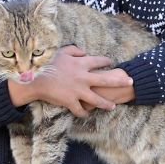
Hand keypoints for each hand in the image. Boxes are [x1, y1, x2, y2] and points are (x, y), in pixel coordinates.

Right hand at [8, 46, 132, 117]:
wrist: (34, 78)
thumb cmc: (46, 63)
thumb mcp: (60, 51)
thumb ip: (74, 50)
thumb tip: (84, 52)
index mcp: (81, 63)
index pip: (99, 61)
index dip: (106, 61)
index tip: (111, 62)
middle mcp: (83, 77)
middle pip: (106, 79)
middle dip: (119, 81)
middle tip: (130, 82)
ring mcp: (78, 91)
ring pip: (97, 99)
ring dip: (106, 104)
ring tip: (112, 106)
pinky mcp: (70, 101)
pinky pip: (80, 110)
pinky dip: (84, 113)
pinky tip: (87, 114)